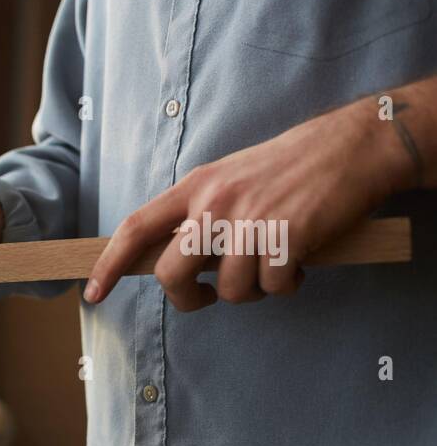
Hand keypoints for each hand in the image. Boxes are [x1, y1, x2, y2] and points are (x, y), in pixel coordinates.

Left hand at [84, 96, 417, 310]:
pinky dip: (287, 284)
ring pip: (230, 290)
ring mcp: (249, 220)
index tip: (92, 293)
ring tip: (273, 263)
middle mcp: (214, 203)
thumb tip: (175, 264)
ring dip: (254, 289)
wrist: (353, 146)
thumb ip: (199, 215)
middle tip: (209, 297)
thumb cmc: (290, 168)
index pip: (136, 228)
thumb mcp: (230, 178)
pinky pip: (272, 288)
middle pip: (171, 275)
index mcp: (196, 187)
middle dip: (188, 299)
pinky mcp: (286, 237)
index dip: (108, 264)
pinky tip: (300, 260)